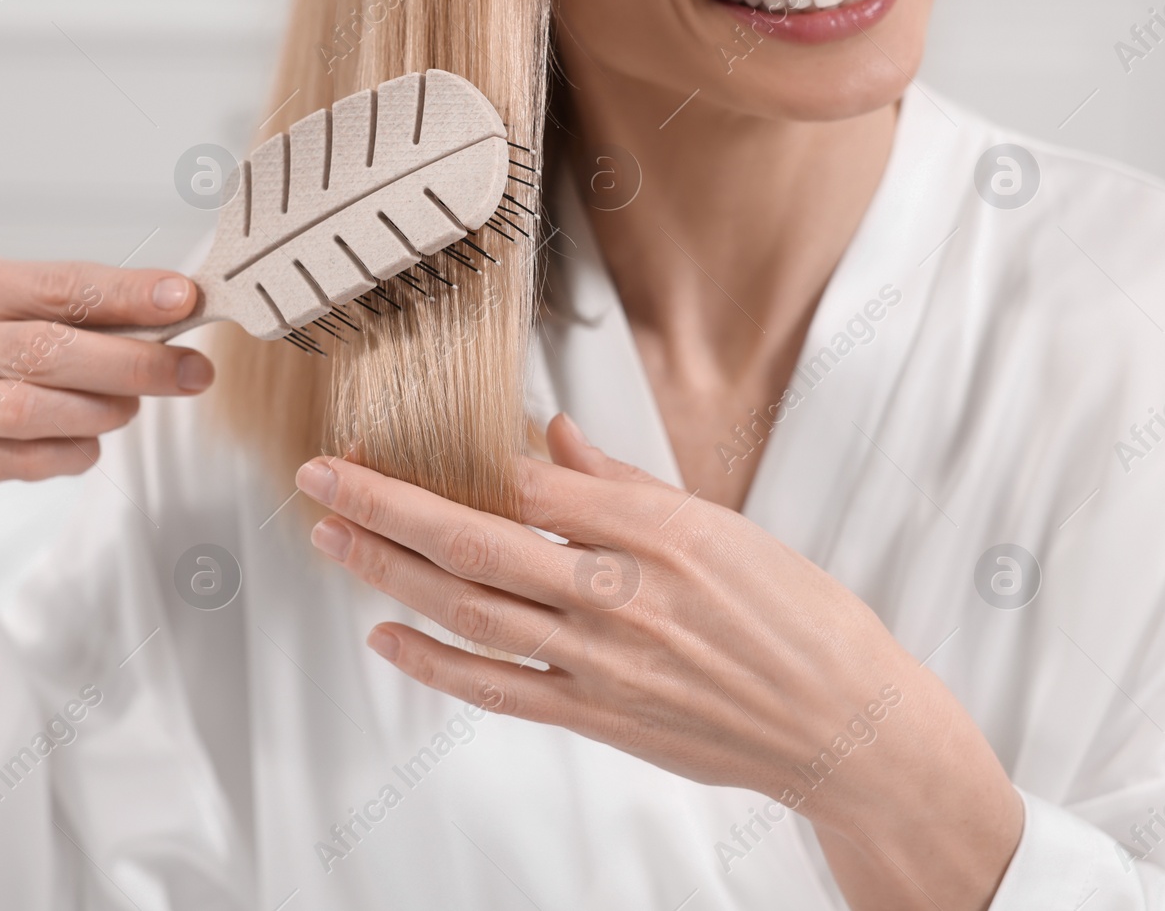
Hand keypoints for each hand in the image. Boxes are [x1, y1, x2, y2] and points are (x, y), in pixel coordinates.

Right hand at [0, 256, 212, 535]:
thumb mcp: (8, 328)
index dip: (126, 292)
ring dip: (99, 412)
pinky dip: (68, 454)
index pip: (57, 284)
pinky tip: (84, 448)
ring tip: (128, 411)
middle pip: (49, 348)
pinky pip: (19, 459)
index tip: (184, 298)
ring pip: (31, 408)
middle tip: (192, 373)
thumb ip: (77, 319)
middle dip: (133, 362)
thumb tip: (174, 310)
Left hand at [296, 414, 1022, 910]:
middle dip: (384, 503)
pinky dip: (433, 663)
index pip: (523, 483)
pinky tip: (384, 635)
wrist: (844, 726)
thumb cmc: (796, 617)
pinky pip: (497, 688)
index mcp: (656, 530)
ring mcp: (602, 661)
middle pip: (474, 539)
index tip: (394, 438)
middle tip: (320, 474)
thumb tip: (548, 439)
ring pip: (469, 610)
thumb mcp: (721, 525)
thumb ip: (624, 484)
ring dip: (388, 571)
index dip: (444, 458)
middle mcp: (619, 593)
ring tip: (330, 536)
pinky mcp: (597, 717)